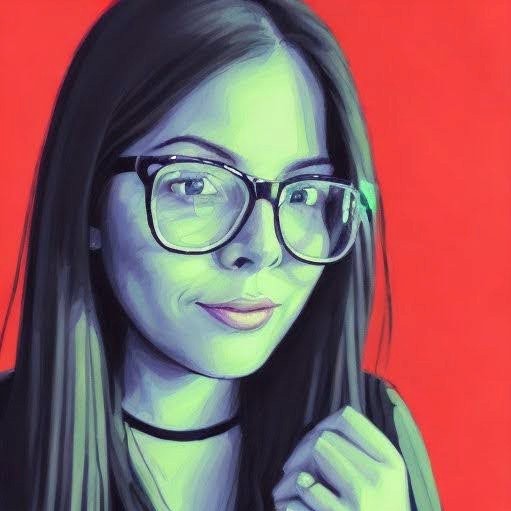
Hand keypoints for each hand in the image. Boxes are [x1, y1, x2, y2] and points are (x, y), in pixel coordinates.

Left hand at [272, 405, 410, 510]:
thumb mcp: (384, 479)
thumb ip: (361, 450)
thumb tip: (319, 429)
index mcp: (392, 461)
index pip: (347, 418)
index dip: (324, 424)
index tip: (315, 439)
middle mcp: (380, 478)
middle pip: (323, 438)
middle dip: (302, 452)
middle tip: (293, 469)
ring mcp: (361, 501)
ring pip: (310, 460)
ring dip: (291, 477)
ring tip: (290, 490)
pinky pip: (302, 493)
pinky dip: (289, 502)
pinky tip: (293, 509)